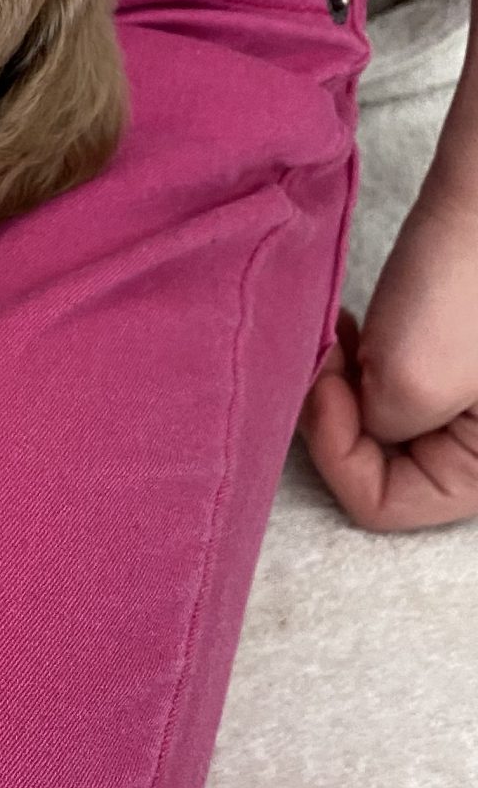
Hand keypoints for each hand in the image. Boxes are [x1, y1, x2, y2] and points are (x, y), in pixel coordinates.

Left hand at [301, 106, 477, 532]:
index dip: (335, 451)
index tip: (326, 387)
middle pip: (386, 469)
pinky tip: (358, 324)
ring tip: (344, 337)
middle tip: (328, 362)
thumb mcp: (410, 382)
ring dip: (353, 386)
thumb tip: (358, 421)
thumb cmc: (467, 281)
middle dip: (342, 418)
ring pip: (387, 424)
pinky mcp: (466, 354)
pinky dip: (372, 358)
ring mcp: (477, 397)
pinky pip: (404, 382)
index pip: (383, 506)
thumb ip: (370, 433)